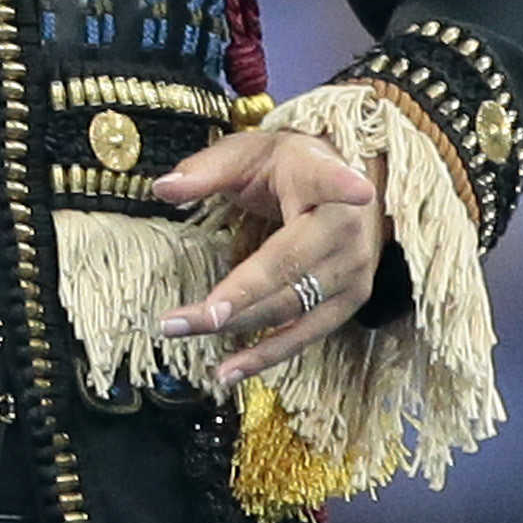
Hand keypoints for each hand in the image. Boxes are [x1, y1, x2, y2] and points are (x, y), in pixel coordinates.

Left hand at [151, 130, 387, 384]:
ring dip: (238, 329)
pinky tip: (229, 370)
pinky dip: (267, 355)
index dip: (344, 186)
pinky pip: (306, 334)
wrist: (349, 181)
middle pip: (289, 270)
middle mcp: (348, 229)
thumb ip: (206, 170)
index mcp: (324, 178)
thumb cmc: (289, 166)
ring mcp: (354, 270)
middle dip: (233, 299)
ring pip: (291, 308)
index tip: (360, 190)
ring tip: (185, 336)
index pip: (332, 182)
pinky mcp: (349, 301)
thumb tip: (162, 188)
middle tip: (174, 320)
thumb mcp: (249, 152)